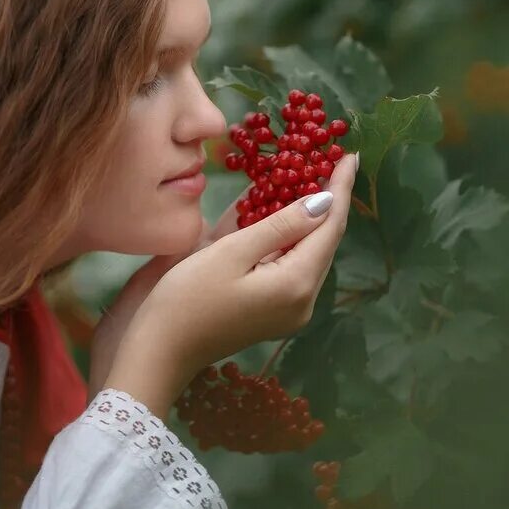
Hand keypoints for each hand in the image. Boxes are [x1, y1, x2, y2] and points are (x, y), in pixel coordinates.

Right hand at [104, 153, 357, 416]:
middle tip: (328, 159)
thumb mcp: (231, 253)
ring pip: (308, 253)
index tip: (350, 154)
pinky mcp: (272, 312)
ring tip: (309, 177)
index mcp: (296, 284)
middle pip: (323, 241)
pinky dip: (289, 238)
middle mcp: (302, 300)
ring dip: (308, 218)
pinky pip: (290, 266)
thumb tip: (323, 201)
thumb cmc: (186, 299)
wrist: (157, 353)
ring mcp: (289, 310)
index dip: (339, 188)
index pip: (330, 226)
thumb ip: (280, 224)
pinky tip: (282, 213)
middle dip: (327, 200)